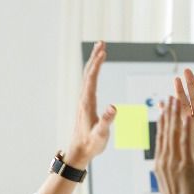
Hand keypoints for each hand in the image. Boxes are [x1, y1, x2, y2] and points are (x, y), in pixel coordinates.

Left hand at [65, 41, 116, 166]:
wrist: (79, 151)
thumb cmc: (91, 144)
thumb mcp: (101, 134)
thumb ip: (106, 120)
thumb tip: (114, 107)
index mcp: (87, 102)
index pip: (92, 78)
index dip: (98, 63)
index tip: (104, 50)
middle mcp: (84, 99)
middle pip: (88, 73)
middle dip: (95, 57)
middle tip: (101, 43)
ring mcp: (84, 101)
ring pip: (88, 77)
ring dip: (93, 63)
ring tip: (100, 51)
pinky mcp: (85, 104)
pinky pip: (89, 83)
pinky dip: (93, 73)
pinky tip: (96, 72)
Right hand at [155, 98, 193, 193]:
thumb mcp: (169, 186)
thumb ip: (167, 174)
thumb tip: (165, 171)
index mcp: (160, 165)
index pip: (160, 139)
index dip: (162, 123)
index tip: (162, 110)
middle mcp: (164, 160)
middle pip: (165, 132)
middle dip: (167, 113)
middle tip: (168, 97)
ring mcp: (174, 162)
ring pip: (174, 133)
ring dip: (175, 114)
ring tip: (176, 98)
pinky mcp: (185, 165)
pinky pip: (186, 142)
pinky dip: (186, 127)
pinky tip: (187, 115)